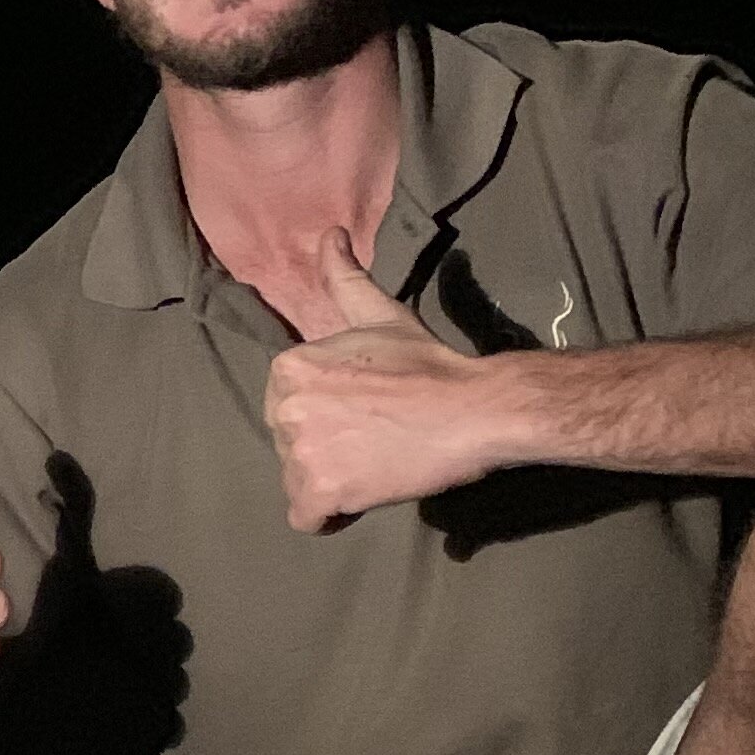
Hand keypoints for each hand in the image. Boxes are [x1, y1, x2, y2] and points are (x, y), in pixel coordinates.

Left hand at [264, 230, 511, 530]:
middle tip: (375, 439)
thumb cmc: (428, 364)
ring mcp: (298, 452)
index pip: (289, 408)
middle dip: (327, 448)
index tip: (366, 412)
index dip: (328, 415)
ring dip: (334, 480)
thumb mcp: (381, 316)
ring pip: (299, 481)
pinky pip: (306, 519)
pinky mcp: (318, 492)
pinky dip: (331, 516)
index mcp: (288, 368)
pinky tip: (361, 498)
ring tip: (375, 465)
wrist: (472, 409)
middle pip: (290, 446)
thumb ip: (345, 280)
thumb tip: (330, 235)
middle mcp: (283, 408)